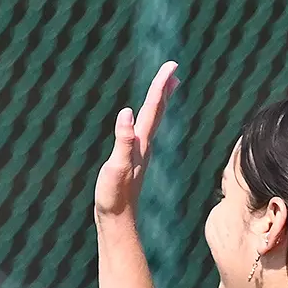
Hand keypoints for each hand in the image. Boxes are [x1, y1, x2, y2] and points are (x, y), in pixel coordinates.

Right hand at [94, 61, 177, 219]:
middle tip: (173, 70)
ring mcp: (139, 154)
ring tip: (166, 89)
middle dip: (164, 89)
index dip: (160, 86)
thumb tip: (126, 113)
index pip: (152, 109)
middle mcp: (143, 146)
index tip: (171, 66)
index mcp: (140, 143)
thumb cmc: (114, 196)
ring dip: (159, 103)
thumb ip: (123, 142)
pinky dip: (147, 119)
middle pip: (157, 112)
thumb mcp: (116, 168)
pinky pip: (143, 132)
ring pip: (153, 122)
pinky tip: (142, 121)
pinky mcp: (133, 161)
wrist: (118, 221)